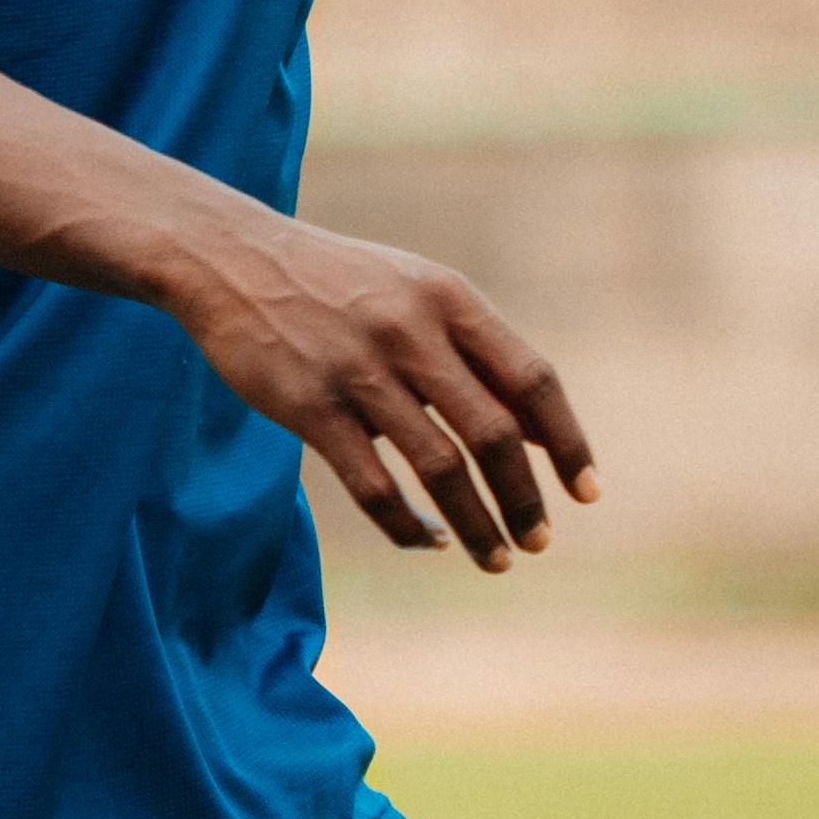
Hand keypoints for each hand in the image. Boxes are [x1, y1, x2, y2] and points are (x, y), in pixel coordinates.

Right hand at [165, 210, 599, 572]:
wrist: (231, 260)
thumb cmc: (339, 283)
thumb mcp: (417, 292)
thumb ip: (477, 355)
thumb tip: (540, 436)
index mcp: (448, 298)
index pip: (532, 379)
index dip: (567, 441)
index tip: (586, 492)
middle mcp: (411, 332)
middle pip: (492, 432)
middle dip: (524, 498)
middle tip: (539, 542)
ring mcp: (359, 371)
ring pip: (439, 469)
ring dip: (475, 524)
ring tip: (495, 558)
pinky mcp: (311, 408)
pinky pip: (373, 487)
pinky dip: (407, 526)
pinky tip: (426, 540)